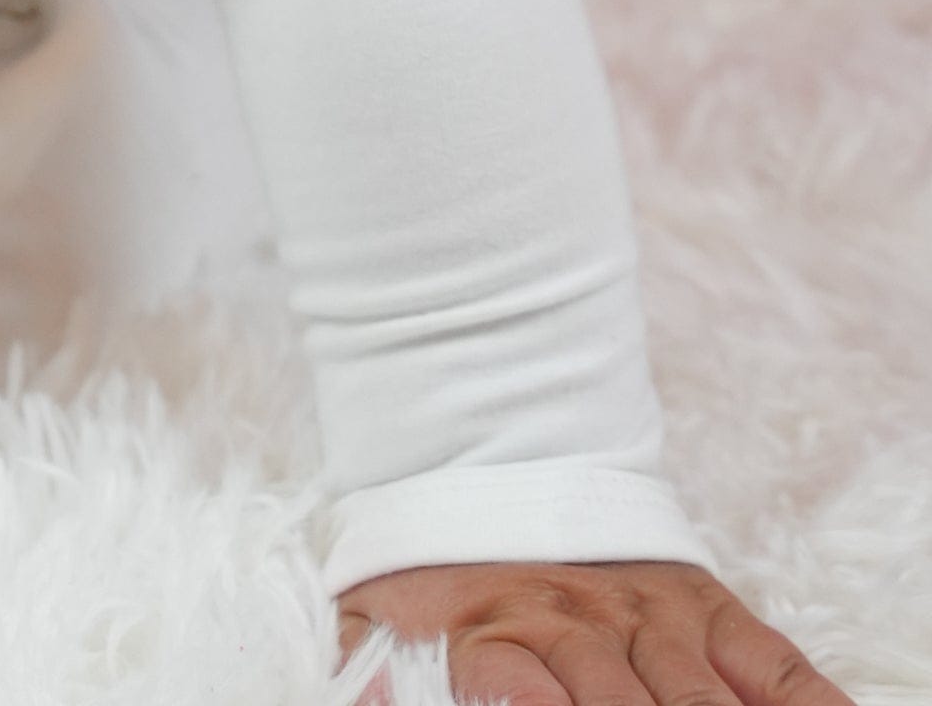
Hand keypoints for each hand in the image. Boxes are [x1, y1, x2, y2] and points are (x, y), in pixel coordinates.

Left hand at [338, 561, 849, 704]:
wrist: (481, 461)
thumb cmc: (435, 577)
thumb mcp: (374, 621)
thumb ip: (369, 674)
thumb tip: (368, 702)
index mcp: (493, 636)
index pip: (521, 701)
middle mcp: (579, 626)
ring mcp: (652, 616)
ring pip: (704, 705)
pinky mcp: (708, 605)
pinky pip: (775, 669)